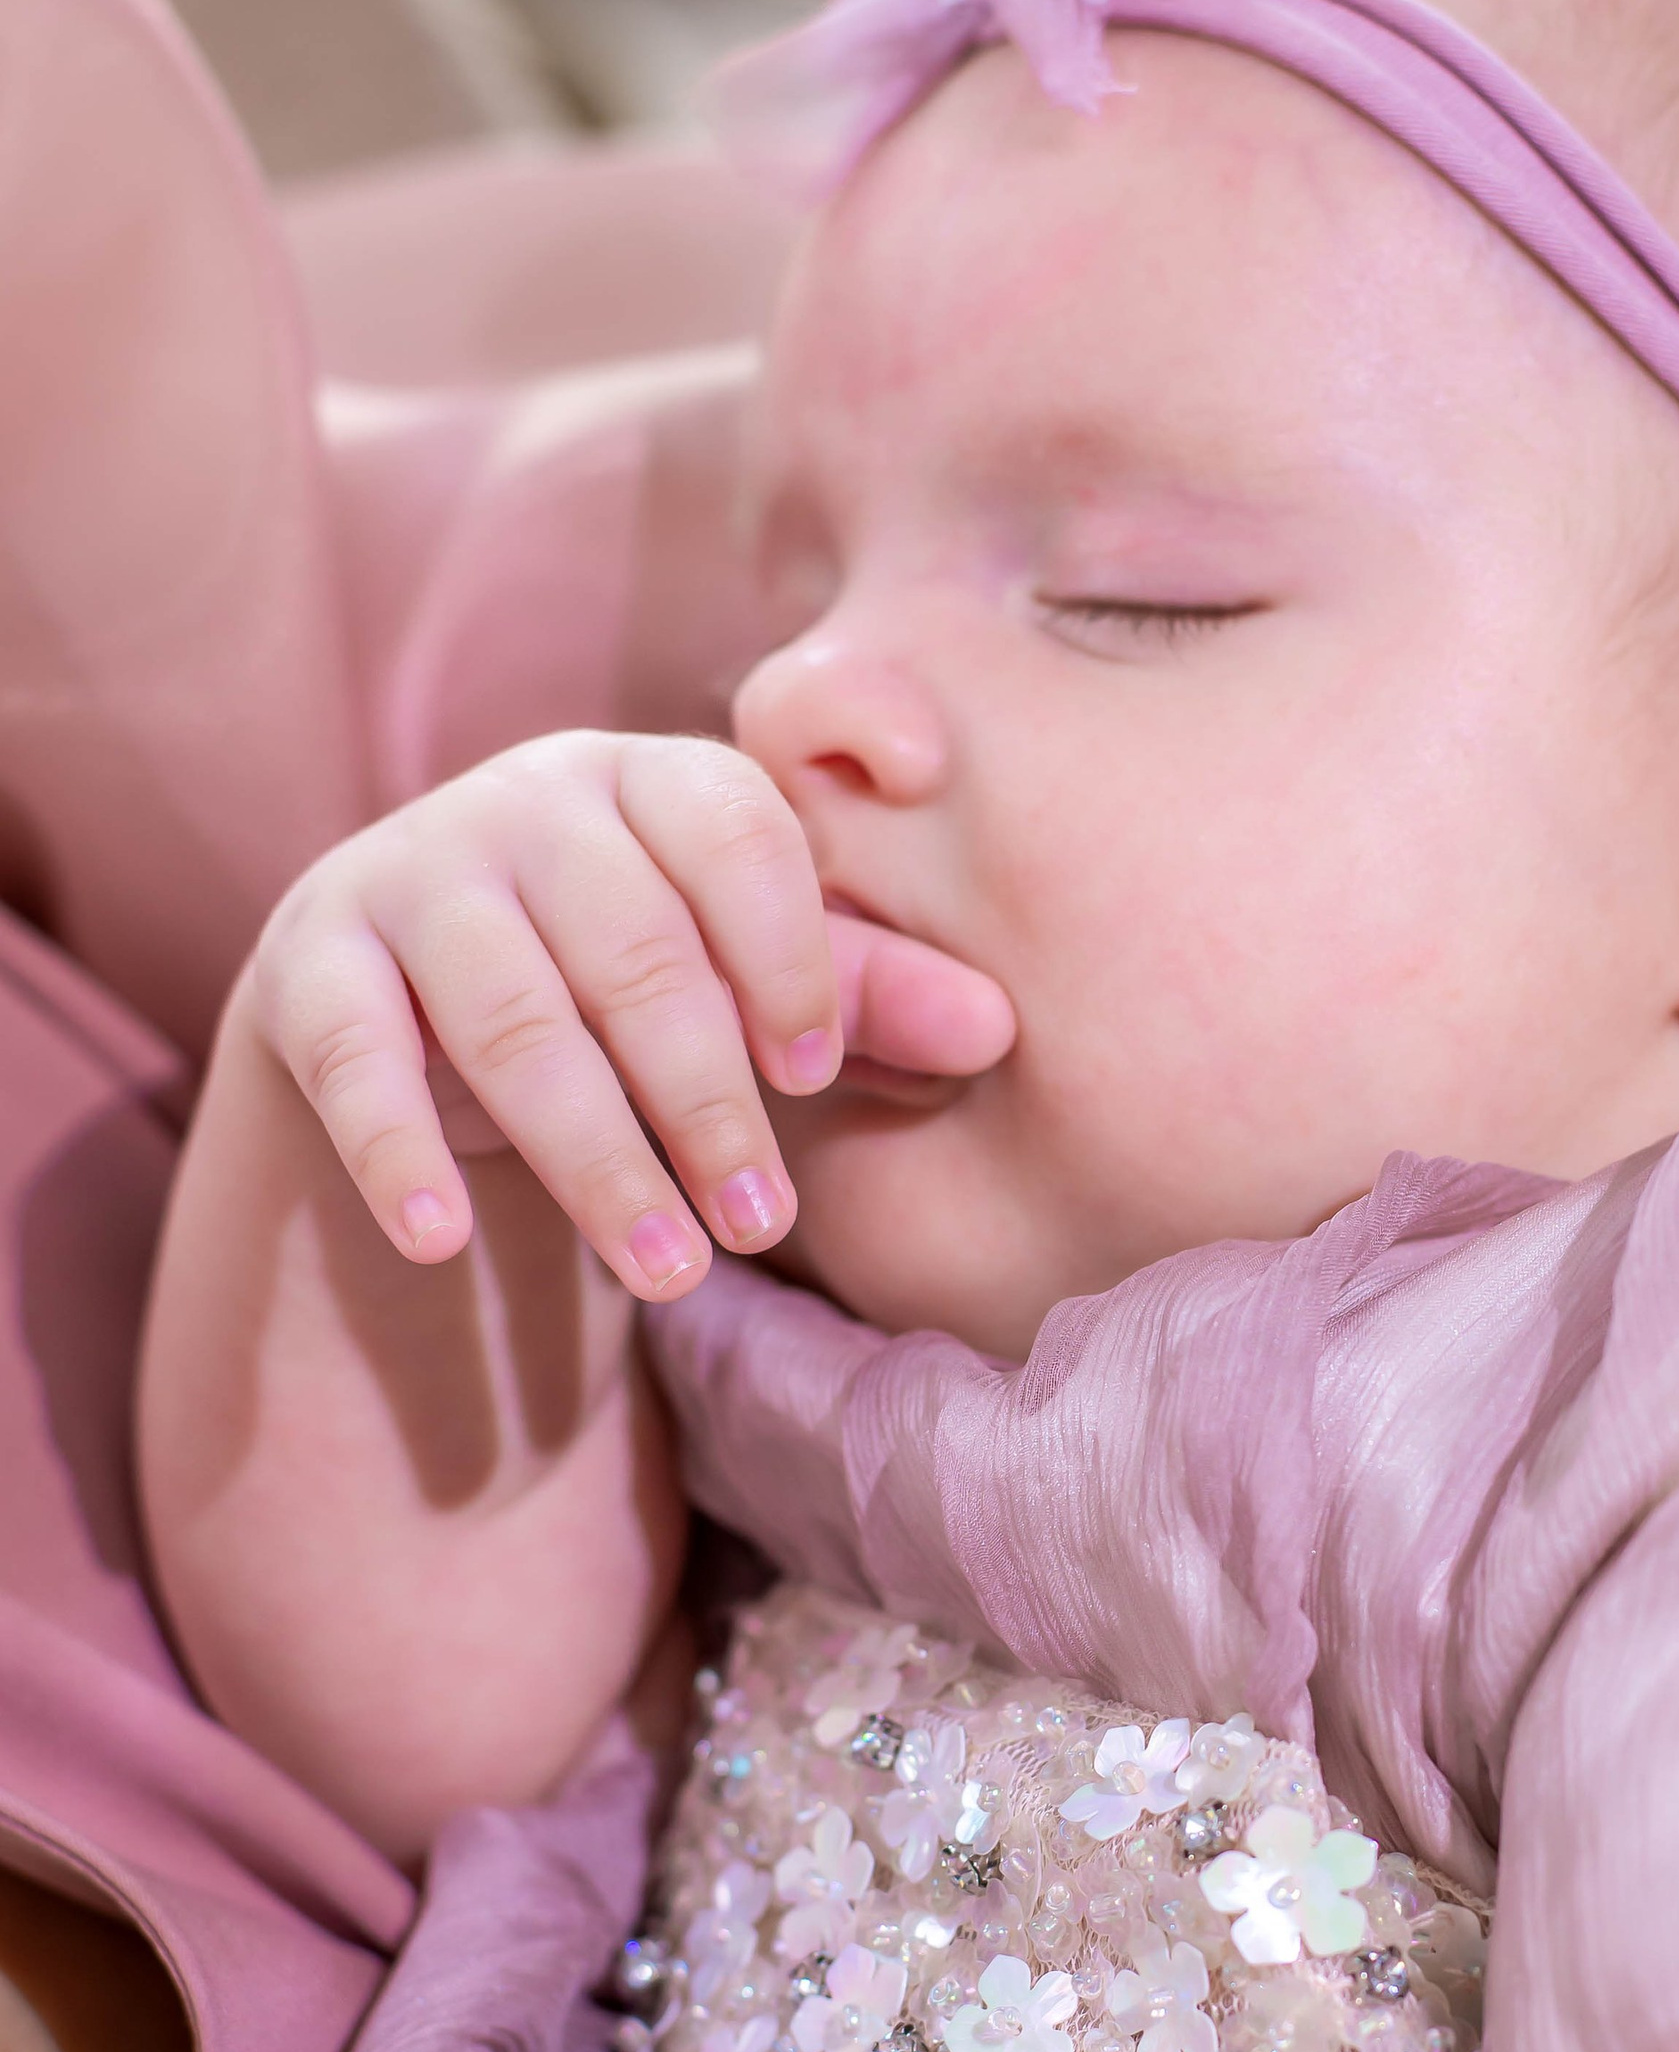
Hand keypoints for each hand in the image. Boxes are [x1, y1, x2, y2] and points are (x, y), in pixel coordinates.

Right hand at [249, 730, 1014, 1301]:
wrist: (421, 1016)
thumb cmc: (631, 992)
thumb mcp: (748, 991)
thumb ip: (862, 999)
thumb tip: (996, 1028)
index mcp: (653, 778)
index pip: (734, 834)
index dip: (784, 956)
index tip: (815, 1077)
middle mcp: (525, 800)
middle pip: (631, 950)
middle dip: (703, 1102)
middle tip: (762, 1225)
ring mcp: (406, 873)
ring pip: (511, 1022)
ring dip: (596, 1160)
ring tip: (670, 1274)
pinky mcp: (309, 963)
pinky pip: (352, 1057)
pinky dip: (392, 1150)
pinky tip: (439, 1239)